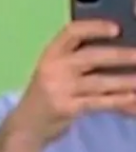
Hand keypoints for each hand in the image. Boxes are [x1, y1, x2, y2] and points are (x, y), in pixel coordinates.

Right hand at [9, 19, 135, 142]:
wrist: (27, 124)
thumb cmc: (49, 92)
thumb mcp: (56, 70)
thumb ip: (81, 60)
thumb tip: (123, 51)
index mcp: (52, 53)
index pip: (72, 32)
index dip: (95, 27)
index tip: (116, 29)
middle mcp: (53, 67)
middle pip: (91, 56)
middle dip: (121, 56)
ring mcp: (58, 88)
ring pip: (99, 82)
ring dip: (126, 81)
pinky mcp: (65, 108)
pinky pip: (98, 102)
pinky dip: (118, 100)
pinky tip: (133, 98)